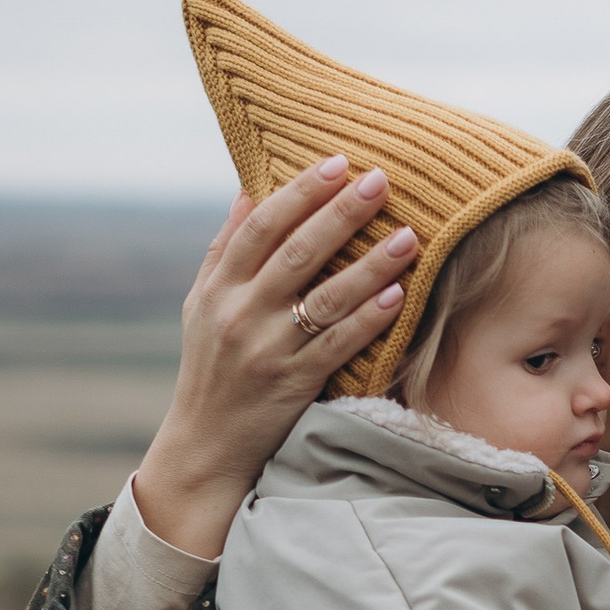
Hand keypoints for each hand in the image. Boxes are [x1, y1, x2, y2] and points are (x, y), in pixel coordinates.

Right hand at [132, 160, 419, 557]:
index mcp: (218, 289)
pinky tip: (397, 293)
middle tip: (381, 180)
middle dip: (340, 213)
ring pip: (325, 298)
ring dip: (369, 263)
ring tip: (408, 234)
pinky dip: (368, 318)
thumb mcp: (202, 305)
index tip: (337, 163)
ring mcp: (267, 350)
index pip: (260, 227)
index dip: (299, 191)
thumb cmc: (211, 366)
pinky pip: (338, 345)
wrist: (205, 447)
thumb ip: (226, 249)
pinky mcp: (293, 384)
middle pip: (296, 253)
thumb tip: (247, 187)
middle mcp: (240, 314)